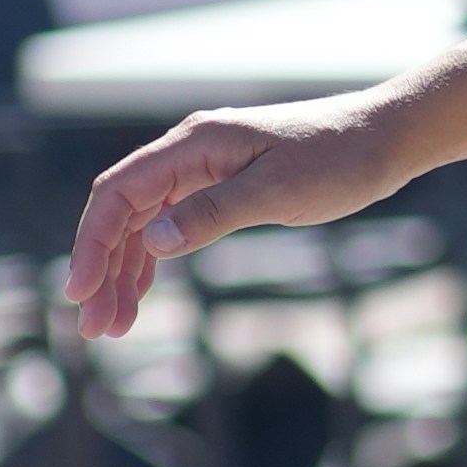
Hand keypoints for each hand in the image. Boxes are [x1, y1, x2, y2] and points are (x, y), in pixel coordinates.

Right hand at [66, 97, 405, 342]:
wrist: (386, 138)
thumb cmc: (338, 160)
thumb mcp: (277, 193)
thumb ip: (213, 214)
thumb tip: (153, 240)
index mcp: (194, 144)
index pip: (118, 193)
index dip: (91, 244)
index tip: (81, 294)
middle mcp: (190, 151)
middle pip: (122, 212)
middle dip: (103, 269)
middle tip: (94, 329)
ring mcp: (204, 167)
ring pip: (143, 221)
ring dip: (124, 271)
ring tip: (115, 325)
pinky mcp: (223, 184)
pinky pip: (171, 221)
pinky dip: (153, 258)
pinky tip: (143, 291)